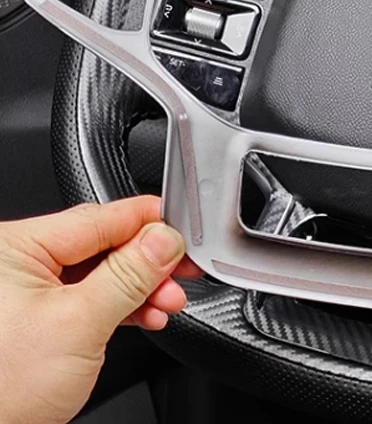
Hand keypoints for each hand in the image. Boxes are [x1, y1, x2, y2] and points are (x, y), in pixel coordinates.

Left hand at [0, 196, 201, 423]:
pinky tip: (147, 314)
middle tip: (182, 273)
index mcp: (17, 246)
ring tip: (168, 303)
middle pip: (105, 244)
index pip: (101, 216)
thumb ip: (129, 275)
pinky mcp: (37, 316)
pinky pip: (89, 296)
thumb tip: (164, 240)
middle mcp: (19, 261)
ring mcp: (26, 290)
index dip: (150, 224)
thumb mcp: (79, 324)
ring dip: (141, 288)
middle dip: (149, 264)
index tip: (185, 234)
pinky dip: (121, 306)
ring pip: (102, 272)